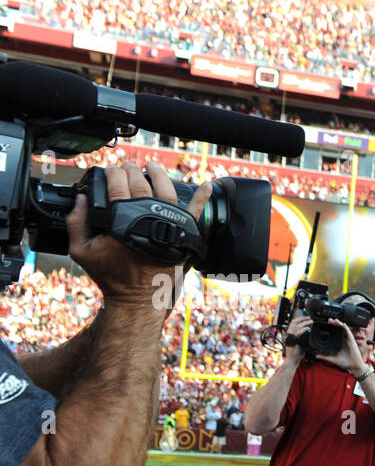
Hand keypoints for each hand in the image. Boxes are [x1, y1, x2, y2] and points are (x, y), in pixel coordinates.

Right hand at [67, 162, 212, 307]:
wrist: (138, 298)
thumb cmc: (111, 276)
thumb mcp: (82, 251)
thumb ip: (76, 223)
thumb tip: (80, 198)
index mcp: (121, 221)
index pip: (118, 186)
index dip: (113, 173)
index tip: (111, 170)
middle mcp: (146, 221)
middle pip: (140, 185)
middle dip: (132, 171)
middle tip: (126, 167)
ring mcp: (167, 228)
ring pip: (166, 192)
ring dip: (159, 175)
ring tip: (151, 166)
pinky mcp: (182, 237)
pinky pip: (195, 214)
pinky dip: (201, 199)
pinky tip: (207, 187)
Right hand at [283, 314, 311, 361]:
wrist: (292, 360)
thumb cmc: (297, 353)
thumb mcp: (302, 343)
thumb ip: (305, 338)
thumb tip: (311, 333)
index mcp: (290, 334)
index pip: (293, 323)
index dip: (300, 319)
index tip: (307, 318)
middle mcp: (288, 334)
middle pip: (294, 322)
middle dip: (302, 319)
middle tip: (309, 318)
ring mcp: (289, 337)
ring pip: (296, 326)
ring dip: (304, 322)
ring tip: (311, 321)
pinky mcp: (292, 341)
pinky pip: (297, 333)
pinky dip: (303, 329)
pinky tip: (308, 328)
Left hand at [315, 319, 366, 373]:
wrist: (353, 366)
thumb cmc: (345, 363)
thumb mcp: (332, 359)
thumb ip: (324, 357)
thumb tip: (316, 355)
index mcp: (338, 344)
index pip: (334, 335)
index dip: (330, 330)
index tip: (324, 326)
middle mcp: (343, 341)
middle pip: (338, 330)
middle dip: (333, 325)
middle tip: (328, 320)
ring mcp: (347, 340)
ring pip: (343, 330)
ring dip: (339, 324)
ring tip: (334, 320)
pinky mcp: (351, 341)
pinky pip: (348, 332)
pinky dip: (346, 328)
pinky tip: (343, 324)